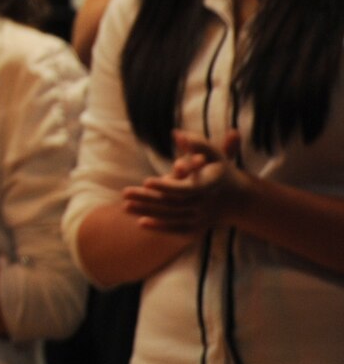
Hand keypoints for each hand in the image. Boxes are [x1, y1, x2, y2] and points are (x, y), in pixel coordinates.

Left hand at [122, 130, 245, 235]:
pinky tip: (140, 223)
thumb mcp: (214, 154)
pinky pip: (177, 230)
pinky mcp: (198, 227)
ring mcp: (202, 218)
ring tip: (125, 206)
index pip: (184, 189)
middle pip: (172, 204)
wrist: (239, 199)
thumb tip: (176, 133)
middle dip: (147, 199)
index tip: (146, 181)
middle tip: (124, 194)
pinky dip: (160, 228)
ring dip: (148, 212)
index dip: (165, 186)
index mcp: (208, 187)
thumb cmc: (221, 170)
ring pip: (171, 217)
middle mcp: (205, 205)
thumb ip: (197, 143)